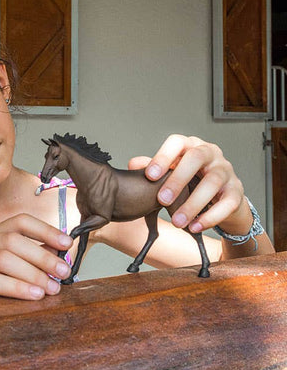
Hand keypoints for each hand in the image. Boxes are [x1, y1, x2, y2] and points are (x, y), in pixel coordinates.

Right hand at [0, 214, 73, 299]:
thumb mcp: (16, 264)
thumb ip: (36, 255)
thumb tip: (61, 251)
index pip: (21, 222)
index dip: (46, 230)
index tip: (67, 243)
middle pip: (13, 241)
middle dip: (43, 257)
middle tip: (63, 272)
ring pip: (3, 259)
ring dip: (32, 274)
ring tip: (51, 288)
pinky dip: (16, 287)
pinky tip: (33, 295)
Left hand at [128, 134, 247, 233]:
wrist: (221, 198)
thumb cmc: (191, 181)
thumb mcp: (171, 172)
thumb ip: (152, 168)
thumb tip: (133, 164)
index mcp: (191, 146)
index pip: (177, 142)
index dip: (163, 157)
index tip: (149, 176)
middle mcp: (210, 154)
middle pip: (196, 158)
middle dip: (178, 179)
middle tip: (162, 200)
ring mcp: (226, 171)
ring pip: (212, 182)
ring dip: (192, 204)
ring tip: (177, 221)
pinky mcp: (237, 192)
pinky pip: (227, 203)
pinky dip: (210, 217)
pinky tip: (195, 227)